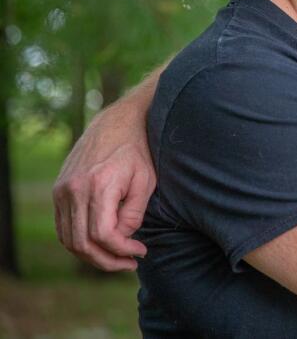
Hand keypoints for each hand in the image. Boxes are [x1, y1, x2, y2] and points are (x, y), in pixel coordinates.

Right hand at [53, 89, 156, 270]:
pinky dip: (79, 242)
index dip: (121, 250)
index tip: (140, 252)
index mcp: (98, 185)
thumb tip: (121, 239)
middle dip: (107, 261)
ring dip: (92, 256)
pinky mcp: (58, 191)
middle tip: (129, 263)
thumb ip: (134, 214)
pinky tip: (102, 244)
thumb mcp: (146, 182)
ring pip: (68, 239)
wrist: (116, 124)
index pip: (103, 234)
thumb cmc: (137, 152)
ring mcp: (62, 190)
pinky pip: (63, 227)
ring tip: (117, 258)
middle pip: (82, 243)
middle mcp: (74, 189)